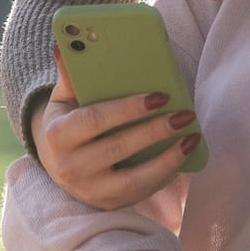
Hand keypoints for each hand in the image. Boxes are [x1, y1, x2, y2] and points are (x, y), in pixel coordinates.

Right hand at [32, 47, 201, 210]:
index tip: (160, 96)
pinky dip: (165, 174)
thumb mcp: (62, 100)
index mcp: (58, 136)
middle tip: (185, 114)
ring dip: (168, 159)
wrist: (57, 166)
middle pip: (118, 148)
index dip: (128, 109)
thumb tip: (65, 46)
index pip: (95, 120)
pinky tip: (183, 155)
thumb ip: (70, 76)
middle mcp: (71, 168)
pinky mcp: (109, 204)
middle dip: (155, 131)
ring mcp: (91, 191)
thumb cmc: (66, 123)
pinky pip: (142, 192)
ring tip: (192, 138)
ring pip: (134, 180)